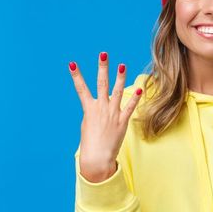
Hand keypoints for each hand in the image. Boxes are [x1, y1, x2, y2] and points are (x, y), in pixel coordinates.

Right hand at [69, 51, 142, 182]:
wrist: (97, 157)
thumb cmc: (90, 142)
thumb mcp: (87, 124)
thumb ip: (94, 111)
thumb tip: (98, 105)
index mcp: (89, 109)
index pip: (80, 88)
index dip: (75, 75)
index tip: (71, 63)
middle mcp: (101, 108)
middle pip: (101, 84)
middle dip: (102, 68)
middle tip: (103, 54)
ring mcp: (112, 114)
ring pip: (117, 91)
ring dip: (120, 77)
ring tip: (122, 65)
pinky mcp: (122, 121)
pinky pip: (130, 107)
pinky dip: (135, 98)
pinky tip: (141, 89)